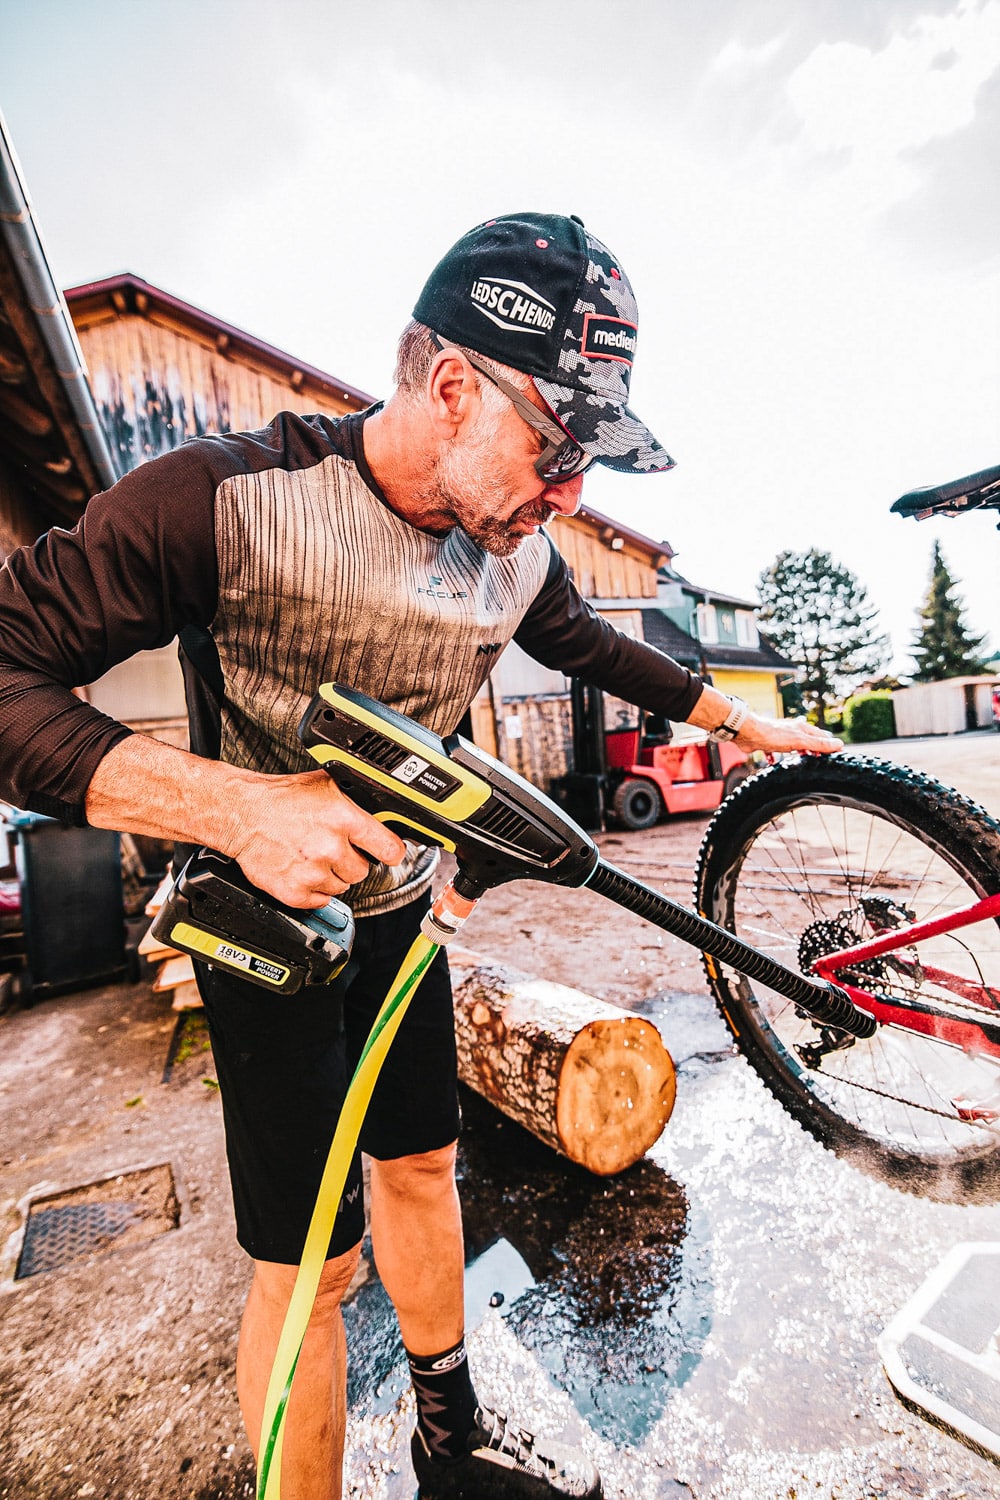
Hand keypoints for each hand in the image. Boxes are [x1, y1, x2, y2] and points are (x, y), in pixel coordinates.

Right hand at [228, 769, 407, 906]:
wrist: (241, 814)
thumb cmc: (280, 799)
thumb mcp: (325, 785)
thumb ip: (355, 800)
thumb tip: (382, 808)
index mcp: (343, 819)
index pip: (389, 848)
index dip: (392, 852)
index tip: (390, 854)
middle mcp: (330, 847)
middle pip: (363, 870)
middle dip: (351, 860)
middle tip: (331, 848)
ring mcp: (312, 873)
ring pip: (342, 886)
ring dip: (331, 875)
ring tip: (311, 856)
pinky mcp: (294, 892)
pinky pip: (321, 901)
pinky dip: (314, 890)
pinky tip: (302, 870)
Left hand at [734, 714, 842, 754]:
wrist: (747, 732)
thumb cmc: (773, 735)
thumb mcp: (800, 741)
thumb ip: (818, 743)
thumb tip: (838, 744)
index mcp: (802, 728)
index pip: (821, 736)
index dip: (829, 745)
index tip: (837, 755)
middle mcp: (791, 731)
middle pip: (807, 740)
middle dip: (814, 750)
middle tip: (821, 761)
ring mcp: (779, 737)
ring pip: (792, 746)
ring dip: (797, 753)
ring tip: (802, 763)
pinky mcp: (767, 743)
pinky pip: (774, 751)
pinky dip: (776, 758)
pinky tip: (774, 764)